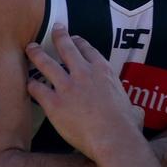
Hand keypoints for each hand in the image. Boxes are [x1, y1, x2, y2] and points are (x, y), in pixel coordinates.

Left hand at [26, 26, 144, 160]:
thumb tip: (136, 113)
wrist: (112, 137)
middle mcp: (83, 73)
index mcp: (103, 72)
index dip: (80, 42)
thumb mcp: (134, 110)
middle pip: (66, 48)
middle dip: (59, 36)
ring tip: (31, 48)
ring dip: (37, 54)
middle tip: (54, 29)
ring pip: (46, 63)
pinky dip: (32, 85)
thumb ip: (132, 108)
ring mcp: (67, 87)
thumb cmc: (126, 126)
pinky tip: (29, 85)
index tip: (75, 39)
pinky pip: (38, 89)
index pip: (89, 50)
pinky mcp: (53, 103)